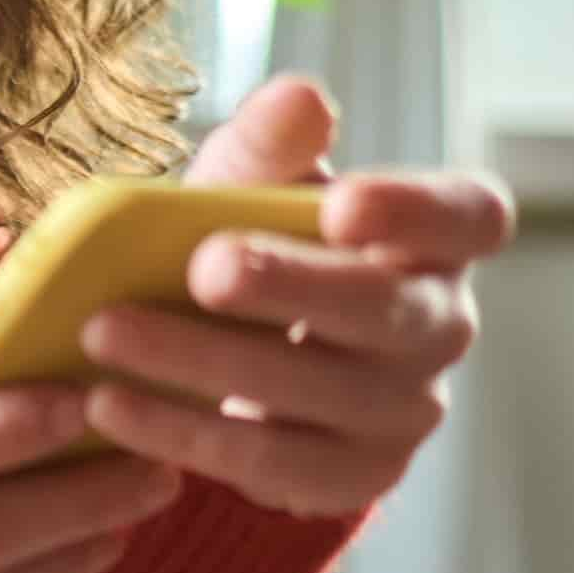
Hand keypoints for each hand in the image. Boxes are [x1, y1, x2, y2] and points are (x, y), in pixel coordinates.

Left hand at [78, 74, 514, 518]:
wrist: (224, 352)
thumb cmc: (251, 243)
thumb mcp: (247, 188)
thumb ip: (268, 147)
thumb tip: (299, 95)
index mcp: (434, 240)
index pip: (468, 217)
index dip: (415, 211)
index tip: (341, 202)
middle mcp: (439, 326)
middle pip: (384, 312)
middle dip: (290, 288)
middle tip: (201, 269)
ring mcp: (405, 411)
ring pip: (318, 395)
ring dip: (206, 365)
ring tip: (105, 334)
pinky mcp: (353, 476)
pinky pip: (274, 464)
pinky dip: (185, 435)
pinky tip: (110, 407)